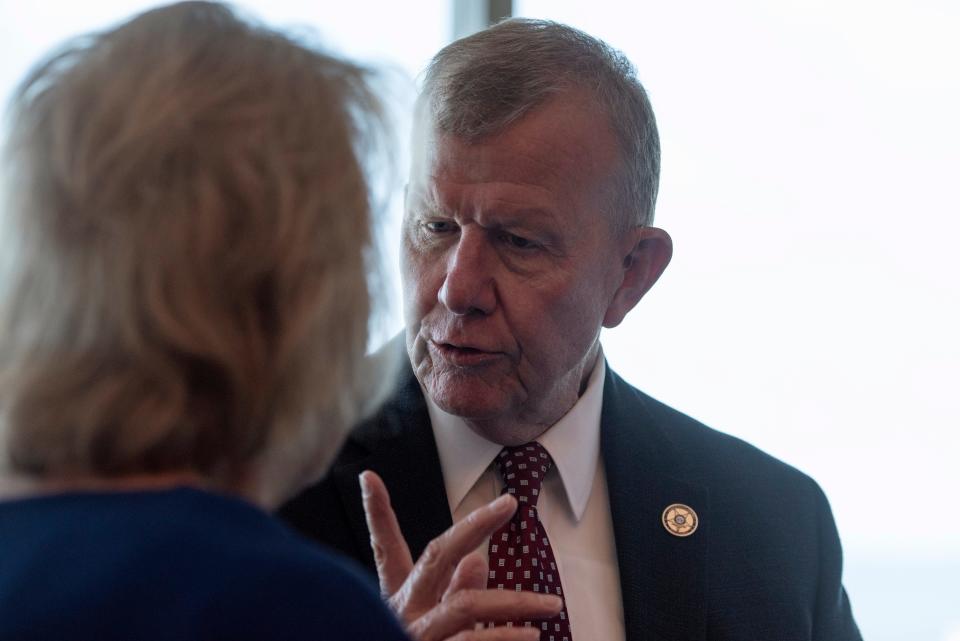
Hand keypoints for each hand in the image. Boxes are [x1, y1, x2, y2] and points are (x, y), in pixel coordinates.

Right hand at [360, 471, 561, 640]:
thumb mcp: (428, 625)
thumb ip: (454, 593)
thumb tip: (478, 561)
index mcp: (399, 600)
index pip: (385, 547)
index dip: (375, 511)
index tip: (369, 477)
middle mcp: (403, 613)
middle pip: (438, 557)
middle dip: (473, 525)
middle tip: (507, 504)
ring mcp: (417, 636)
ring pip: (464, 606)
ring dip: (511, 601)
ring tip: (549, 605)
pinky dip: (503, 639)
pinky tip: (529, 637)